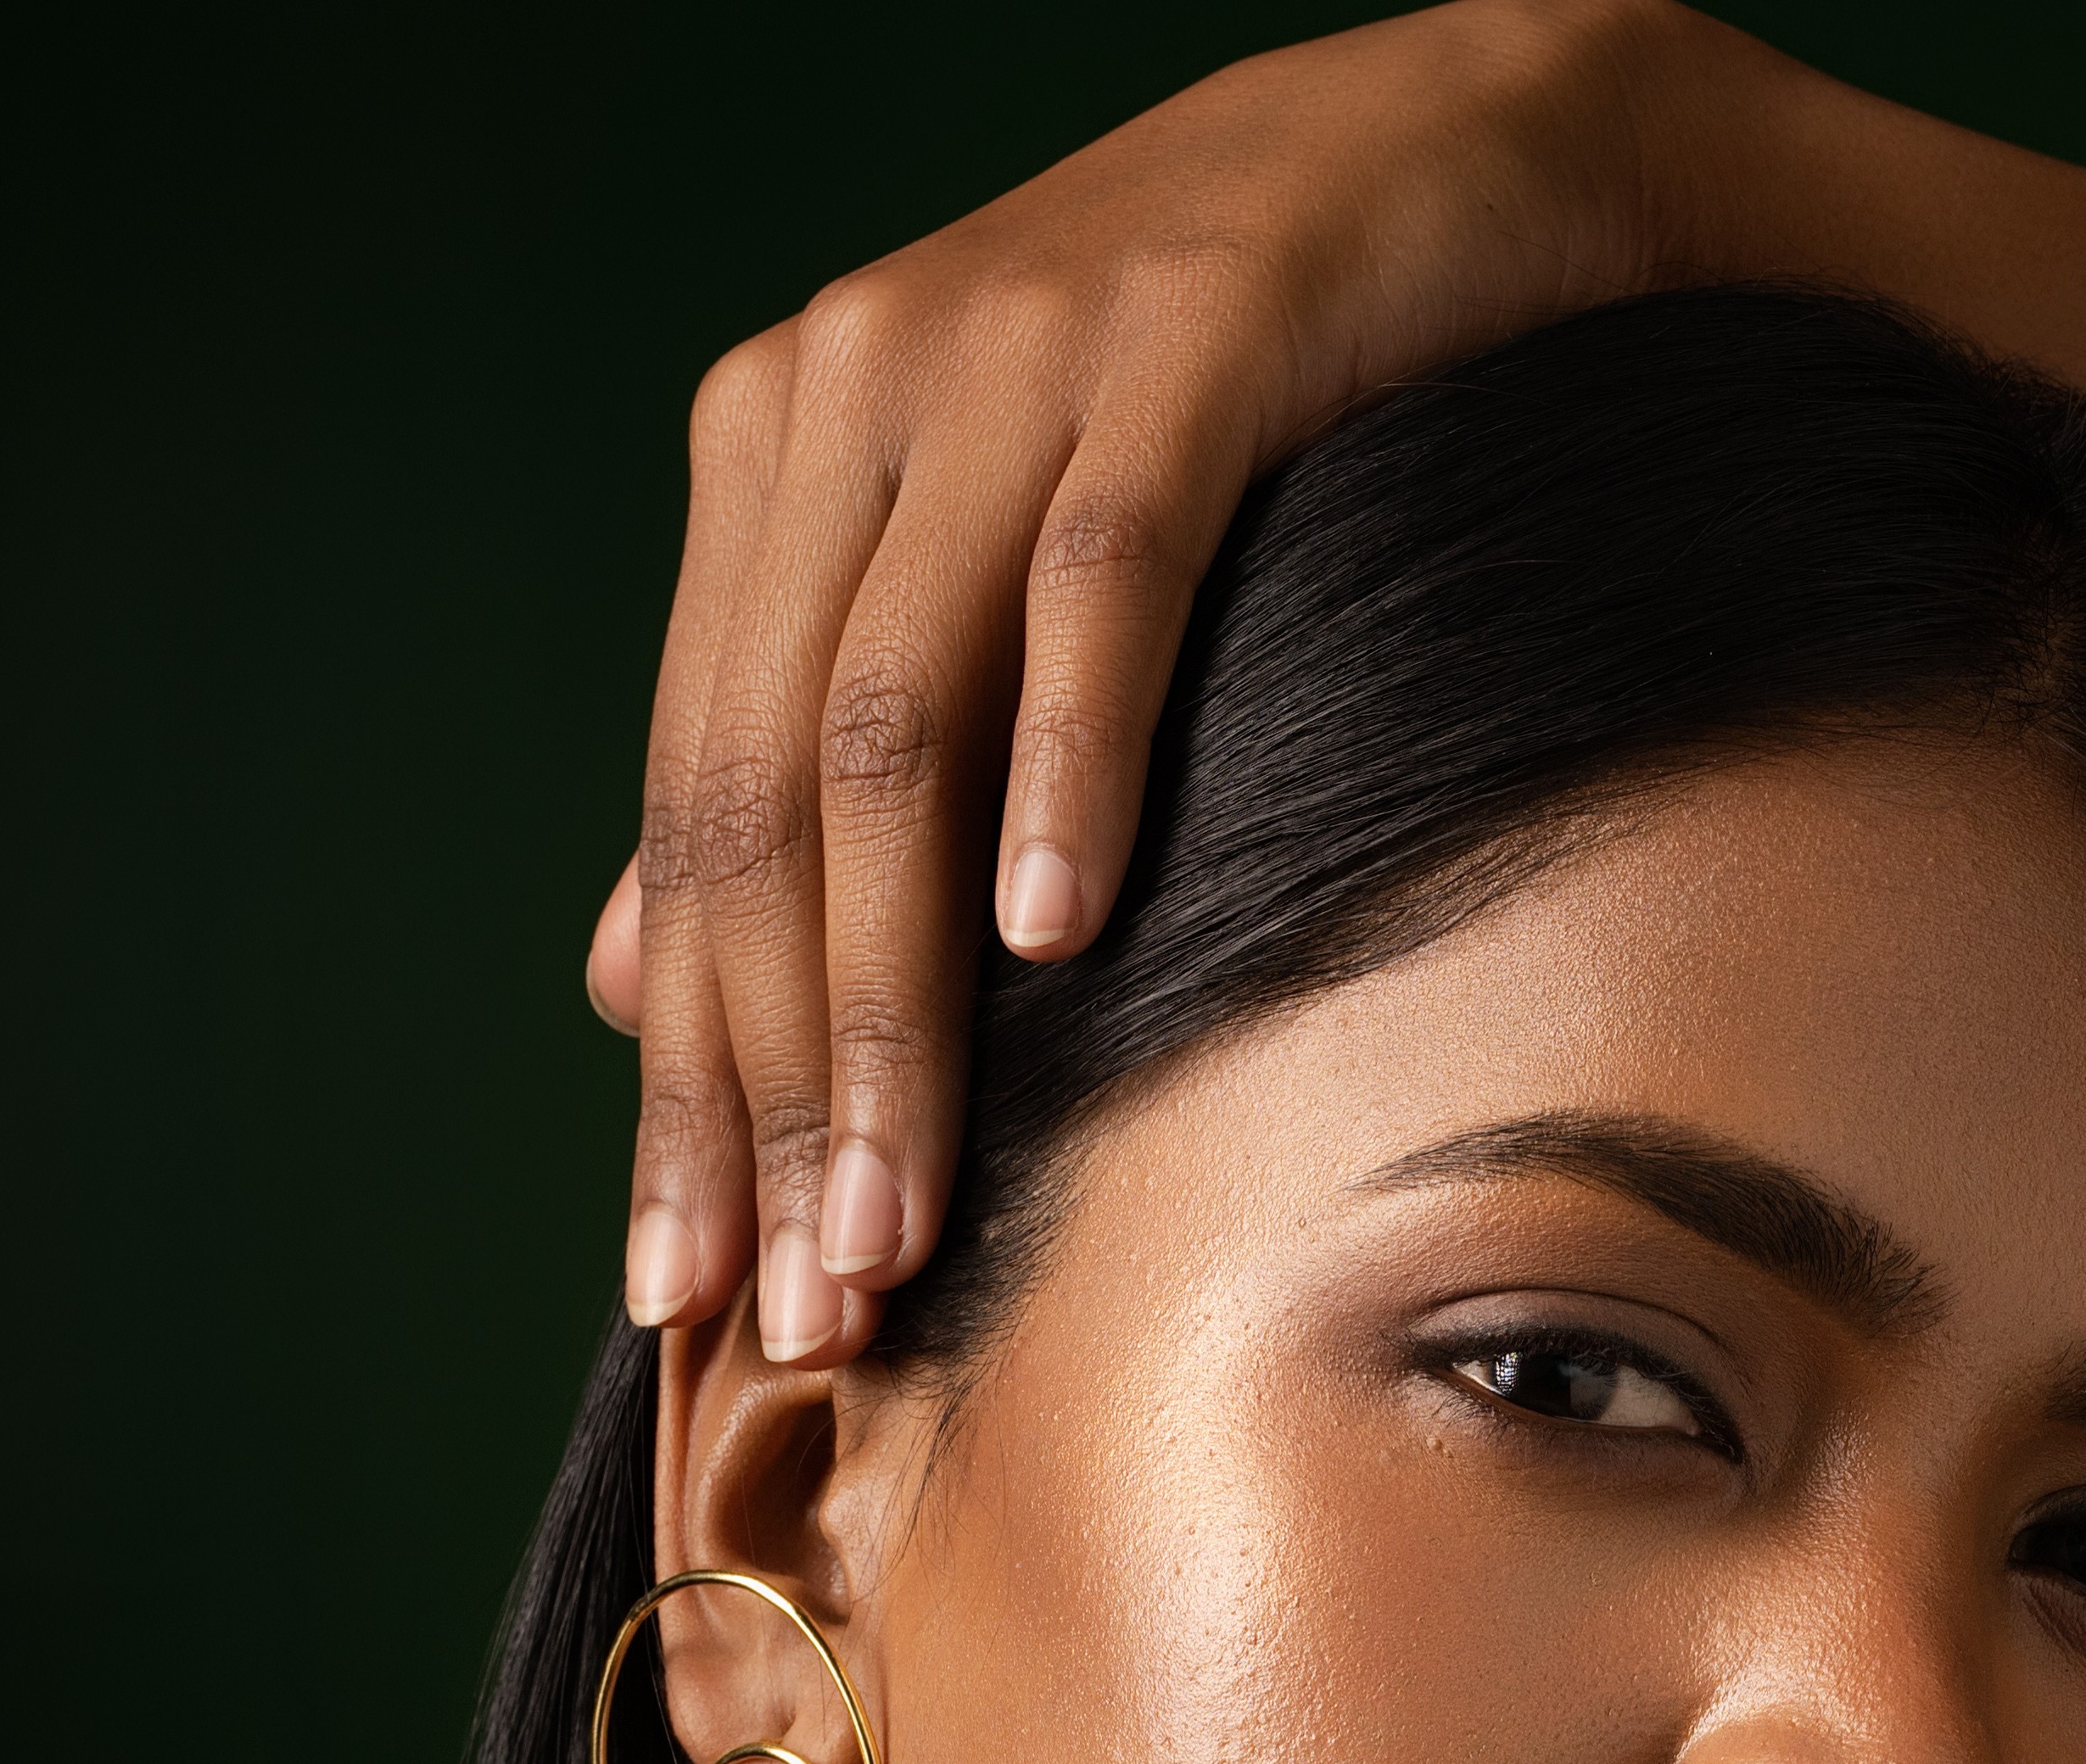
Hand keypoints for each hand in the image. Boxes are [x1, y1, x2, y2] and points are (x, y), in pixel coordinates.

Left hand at [590, 0, 1710, 1361]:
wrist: (1459, 143)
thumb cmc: (1228, 389)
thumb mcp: (977, 560)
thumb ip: (809, 752)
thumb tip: (626, 979)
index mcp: (773, 459)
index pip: (696, 813)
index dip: (688, 1067)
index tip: (685, 1283)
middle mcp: (848, 395)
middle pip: (767, 794)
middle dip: (776, 1076)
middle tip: (803, 1299)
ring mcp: (1006, 356)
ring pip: (899, 721)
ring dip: (893, 994)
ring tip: (903, 1205)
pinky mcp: (1182, 338)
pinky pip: (1102, 575)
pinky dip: (1071, 761)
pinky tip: (1054, 934)